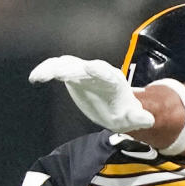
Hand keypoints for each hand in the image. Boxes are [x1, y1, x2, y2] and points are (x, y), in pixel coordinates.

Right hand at [29, 55, 154, 132]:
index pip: (106, 73)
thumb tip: (149, 121)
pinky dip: (46, 71)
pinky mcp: (72, 75)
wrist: (116, 108)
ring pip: (67, 64)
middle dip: (71, 68)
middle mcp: (97, 73)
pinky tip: (35, 78)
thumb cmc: (126, 112)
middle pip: (83, 66)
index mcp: (114, 81)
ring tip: (39, 77)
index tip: (89, 67)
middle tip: (56, 73)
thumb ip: (140, 117)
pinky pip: (57, 69)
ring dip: (53, 68)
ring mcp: (83, 72)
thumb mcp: (134, 118)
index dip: (98, 70)